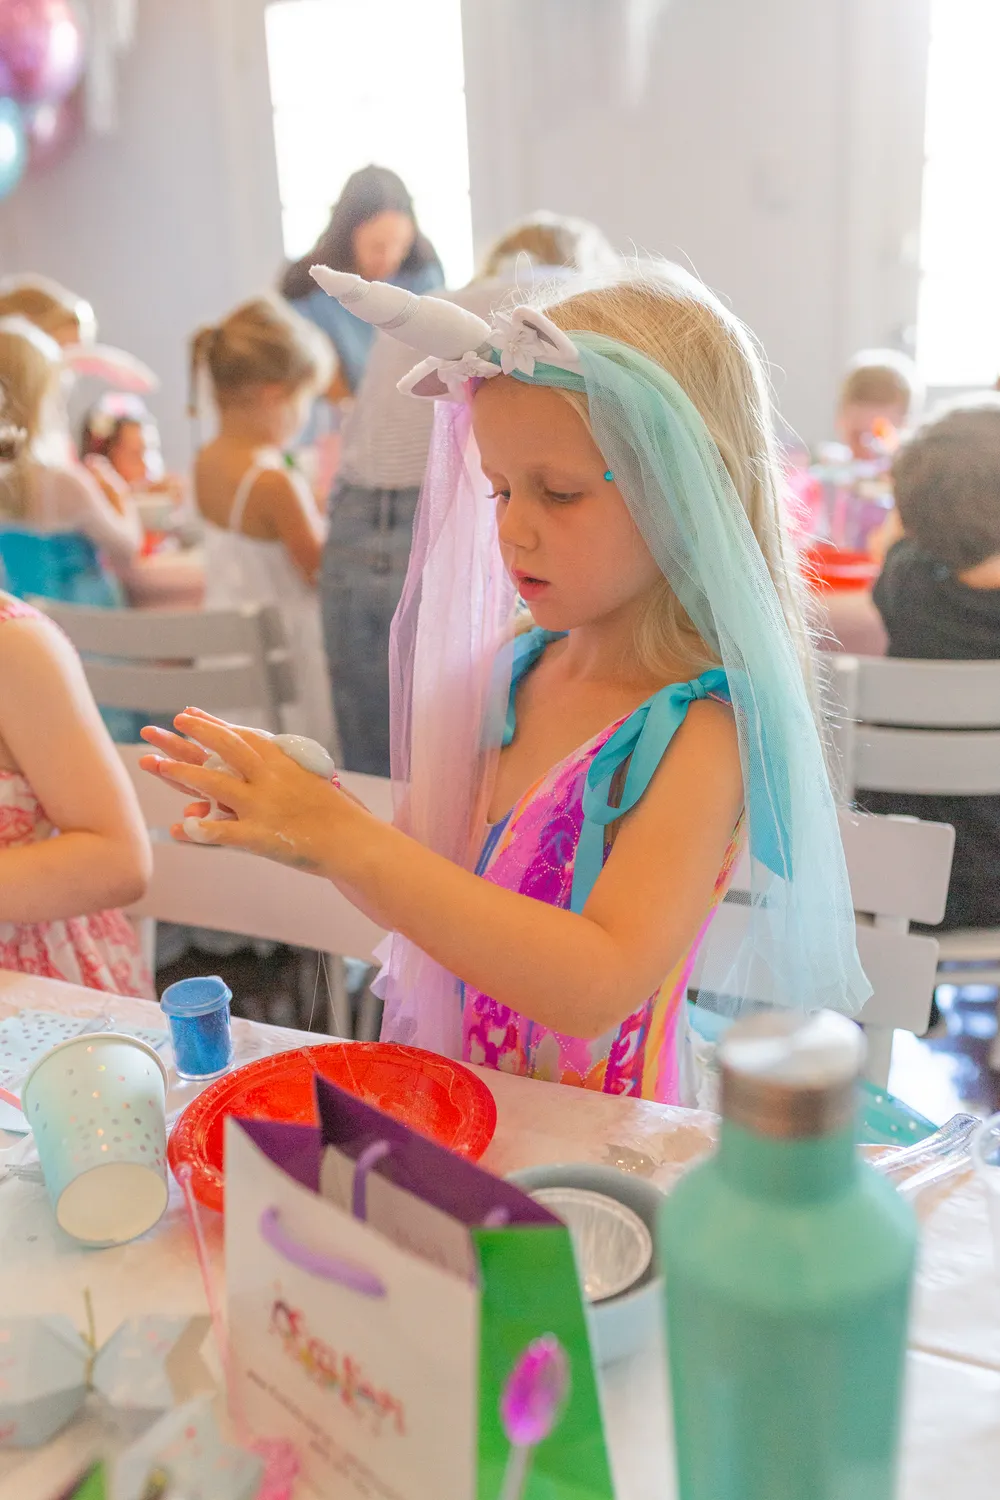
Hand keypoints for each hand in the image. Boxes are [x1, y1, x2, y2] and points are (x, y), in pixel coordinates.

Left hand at [139, 710, 361, 871]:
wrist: (357, 841)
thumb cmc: (340, 815)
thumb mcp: (311, 782)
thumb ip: (284, 772)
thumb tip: (266, 765)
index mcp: (282, 764)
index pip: (242, 737)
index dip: (212, 725)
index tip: (188, 713)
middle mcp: (270, 779)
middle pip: (225, 749)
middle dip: (195, 734)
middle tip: (166, 724)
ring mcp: (264, 807)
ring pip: (214, 785)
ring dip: (183, 772)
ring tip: (154, 764)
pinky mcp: (262, 837)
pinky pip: (223, 832)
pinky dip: (199, 830)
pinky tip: (178, 827)